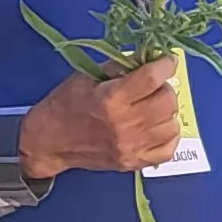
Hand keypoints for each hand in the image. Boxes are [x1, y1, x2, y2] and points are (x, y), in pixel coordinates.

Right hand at [19, 55, 183, 176]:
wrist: (50, 142)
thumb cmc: (66, 105)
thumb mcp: (87, 77)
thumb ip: (119, 67)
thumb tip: (147, 58)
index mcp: (111, 99)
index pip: (152, 78)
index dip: (165, 65)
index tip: (166, 61)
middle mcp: (124, 125)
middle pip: (166, 101)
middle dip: (164, 87)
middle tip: (153, 86)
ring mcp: (131, 147)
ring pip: (171, 124)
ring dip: (166, 111)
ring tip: (153, 106)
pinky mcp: (134, 163)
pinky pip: (168, 149)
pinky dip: (168, 135)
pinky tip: (156, 126)